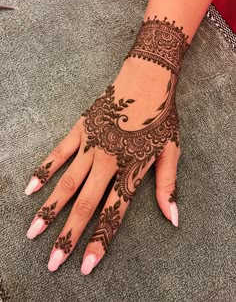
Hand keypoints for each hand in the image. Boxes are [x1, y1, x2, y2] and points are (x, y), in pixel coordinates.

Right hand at [25, 57, 179, 274]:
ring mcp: (91, 146)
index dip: (99, 241)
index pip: (112, 214)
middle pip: (84, 205)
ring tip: (32, 231)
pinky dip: (44, 170)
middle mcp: (107, 163)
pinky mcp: (80, 129)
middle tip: (52, 261)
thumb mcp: (171, 152)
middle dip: (68, 236)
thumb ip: (167, 186)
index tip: (84, 265)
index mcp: (130, 171)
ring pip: (67, 183)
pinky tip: (30, 188)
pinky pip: (58, 153)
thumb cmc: (161, 118)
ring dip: (49, 209)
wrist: (147, 80)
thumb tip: (173, 218)